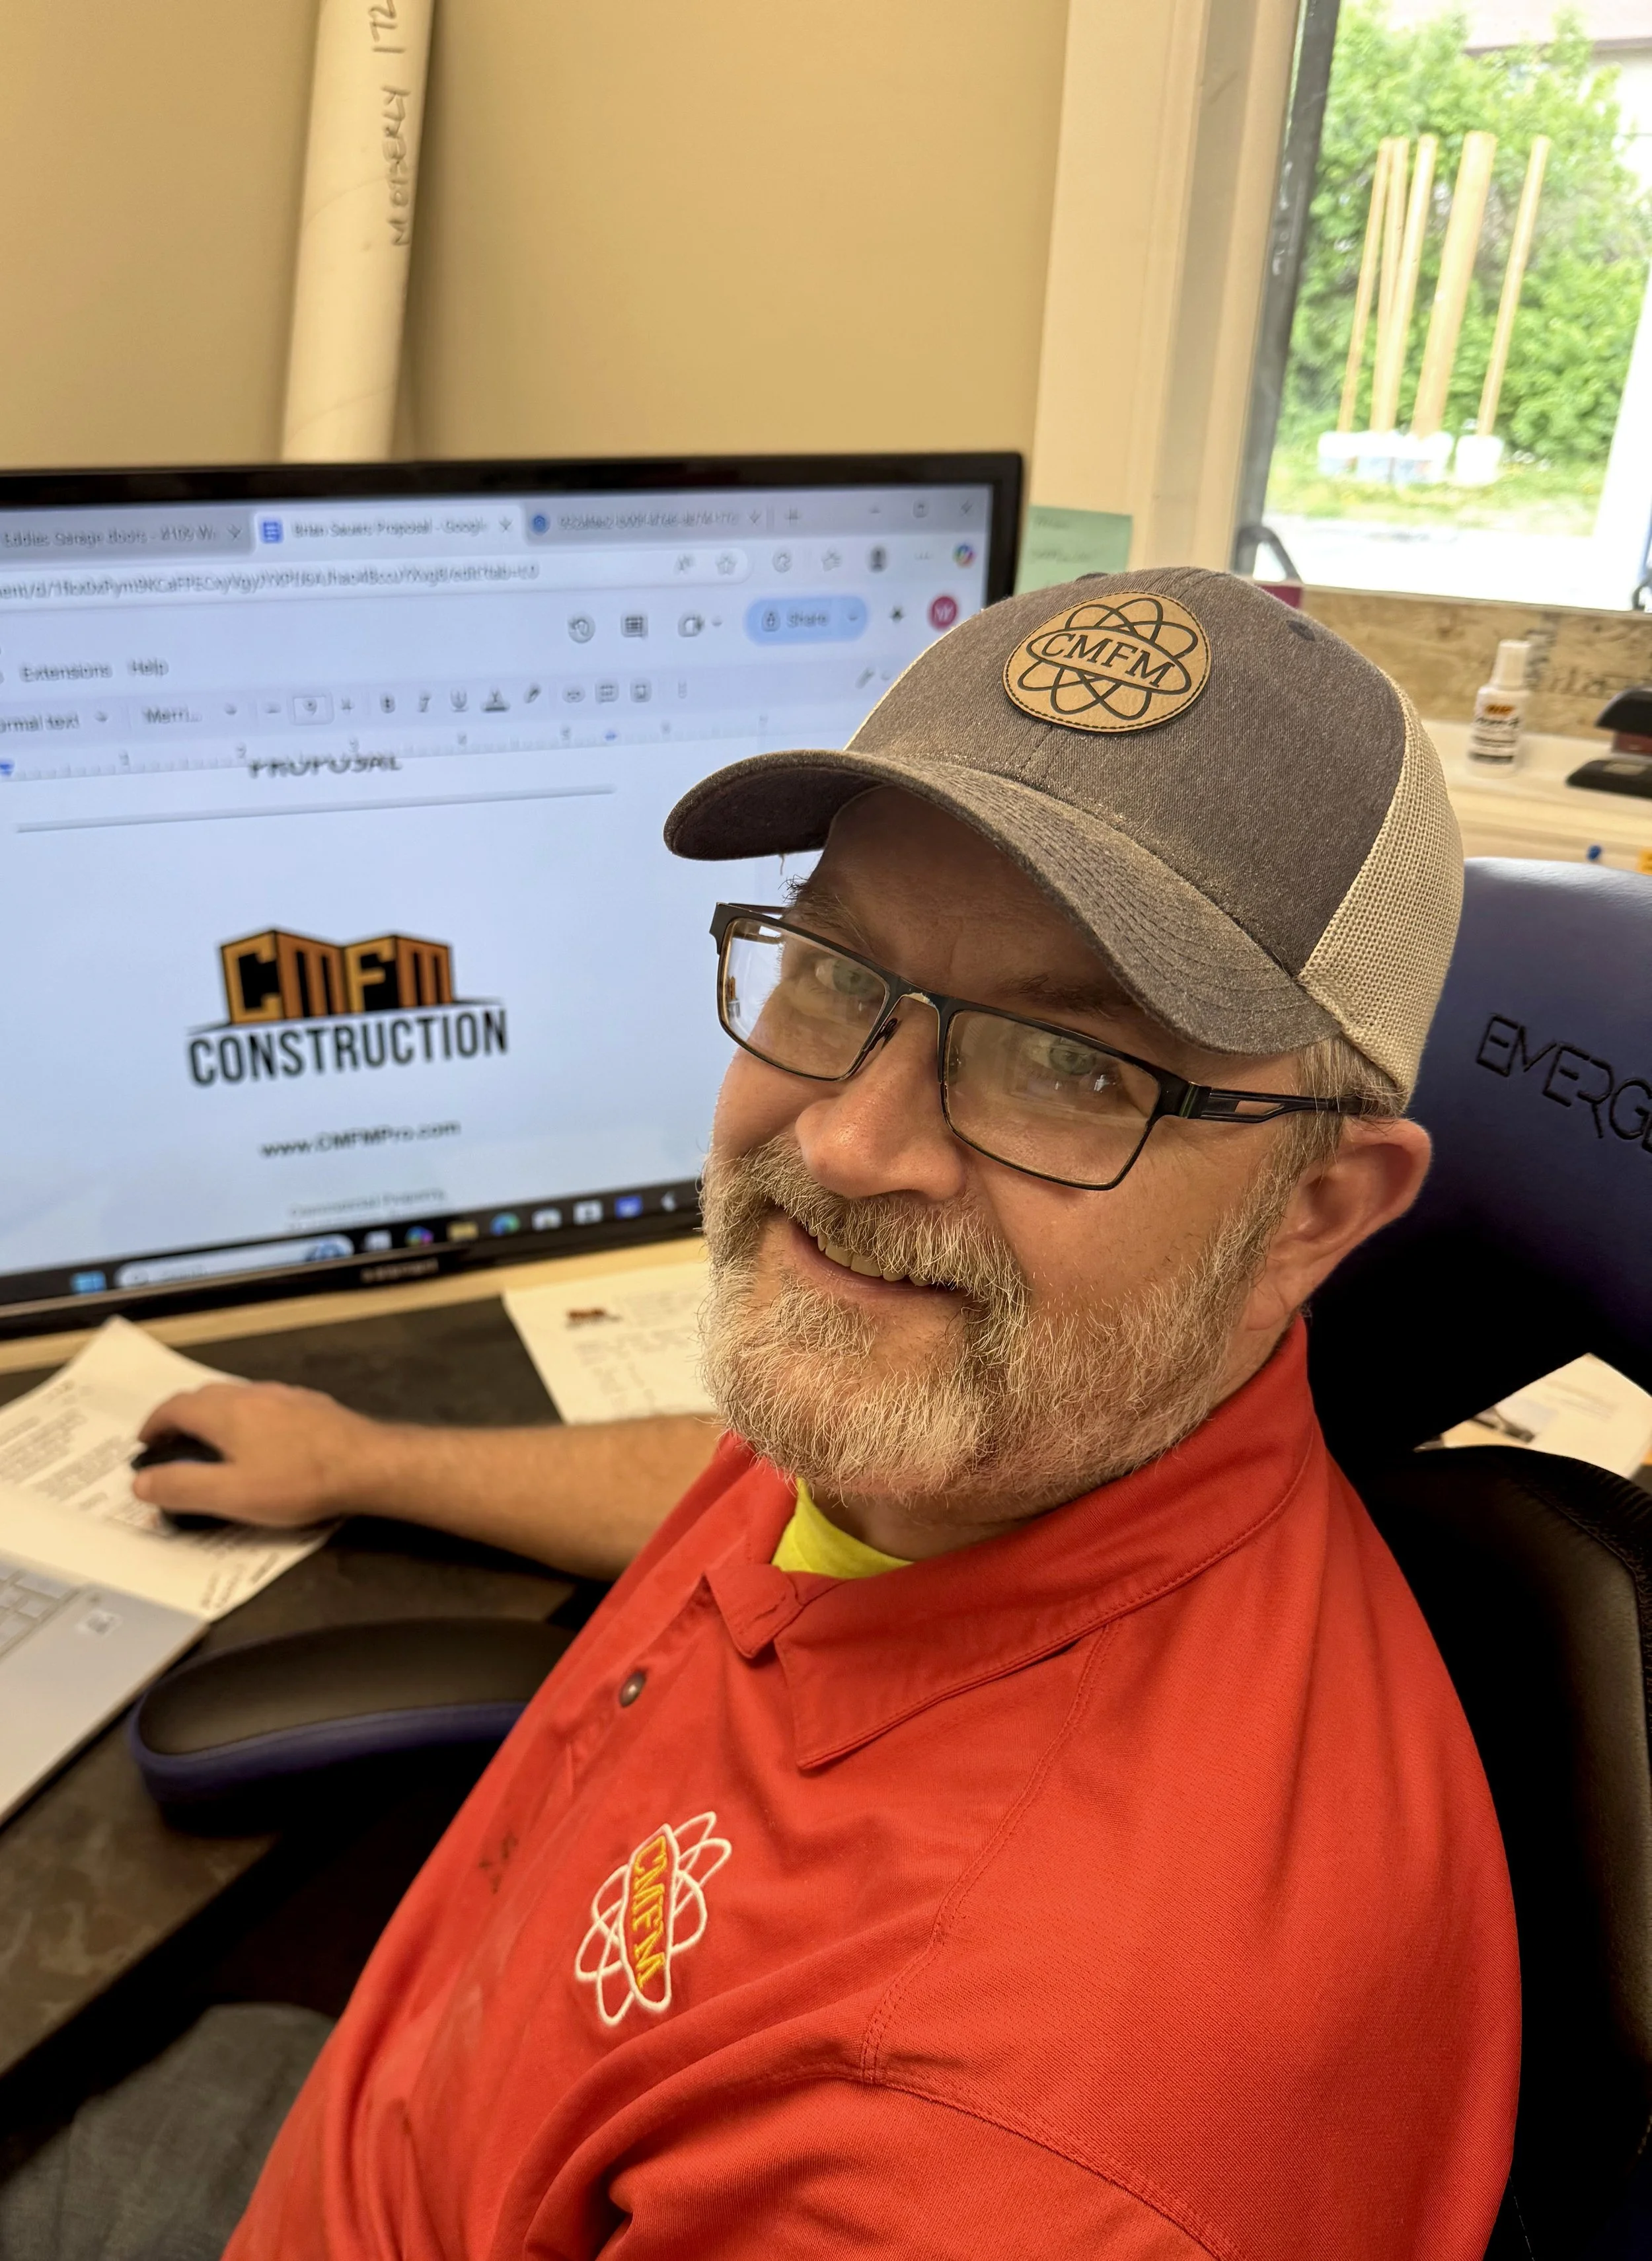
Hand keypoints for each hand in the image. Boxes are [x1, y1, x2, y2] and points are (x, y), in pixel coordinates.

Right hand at [132, 1382, 382, 1527]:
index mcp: (225, 1411)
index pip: (174, 1407)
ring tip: (211, 1447)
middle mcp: (252, 1393)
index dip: (152, 1425)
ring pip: (237, 1398)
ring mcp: (284, 1395)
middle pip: (203, 1397)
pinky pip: (265, 1405)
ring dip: (215, 1417)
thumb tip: (140, 1482)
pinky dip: (247, 1419)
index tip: (144, 1444)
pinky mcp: (310, 1405)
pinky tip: (260, 1444)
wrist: (367, 1463)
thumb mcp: (230, 1495)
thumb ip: (181, 1487)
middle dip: (181, 1419)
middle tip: (173, 1448)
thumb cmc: (296, 1481)